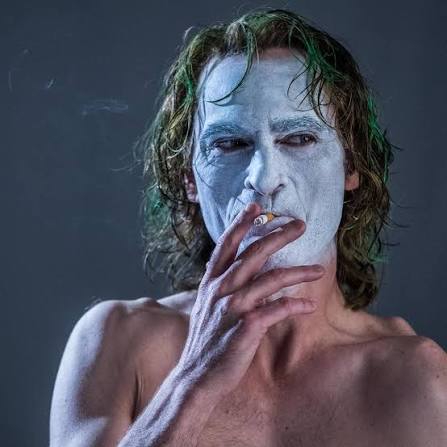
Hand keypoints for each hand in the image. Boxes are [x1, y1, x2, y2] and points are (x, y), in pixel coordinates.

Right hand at [176, 202, 324, 396]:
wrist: (196, 377)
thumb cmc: (205, 341)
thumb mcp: (206, 307)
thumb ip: (222, 287)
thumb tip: (241, 272)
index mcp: (211, 283)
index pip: (226, 246)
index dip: (239, 223)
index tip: (255, 206)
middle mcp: (221, 290)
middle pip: (253, 253)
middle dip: (278, 235)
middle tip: (300, 224)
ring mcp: (233, 307)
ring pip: (270, 279)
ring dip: (298, 272)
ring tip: (319, 268)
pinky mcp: (246, 327)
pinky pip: (276, 310)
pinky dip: (295, 305)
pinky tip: (309, 305)